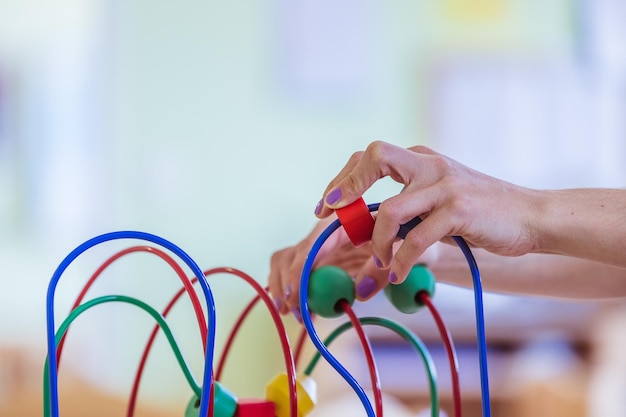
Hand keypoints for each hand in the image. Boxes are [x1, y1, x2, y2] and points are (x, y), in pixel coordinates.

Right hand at [268, 215, 439, 318]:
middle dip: (288, 282)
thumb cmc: (419, 241)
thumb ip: (383, 269)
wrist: (424, 243)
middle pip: (293, 253)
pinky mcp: (325, 262)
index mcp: (348, 222)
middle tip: (294, 311)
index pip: (315, 243)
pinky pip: (300, 274)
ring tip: (294, 314)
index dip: (302, 268)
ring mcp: (326, 248)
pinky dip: (295, 290)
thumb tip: (360, 292)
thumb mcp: (408, 254)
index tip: (298, 294)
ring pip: (288, 262)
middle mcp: (331, 233)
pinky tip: (301, 310)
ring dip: (286, 287)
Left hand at [316, 141, 542, 283]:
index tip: (326, 205)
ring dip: (376, 242)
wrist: (532, 216)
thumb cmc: (481, 214)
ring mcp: (445, 185)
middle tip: (331, 217)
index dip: (343, 178)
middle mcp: (430, 165)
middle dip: (346, 187)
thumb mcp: (439, 202)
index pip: (371, 156)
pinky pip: (416, 239)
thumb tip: (366, 232)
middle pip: (375, 158)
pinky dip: (400, 260)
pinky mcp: (460, 210)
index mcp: (421, 160)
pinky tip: (395, 274)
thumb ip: (408, 209)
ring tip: (377, 264)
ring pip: (391, 209)